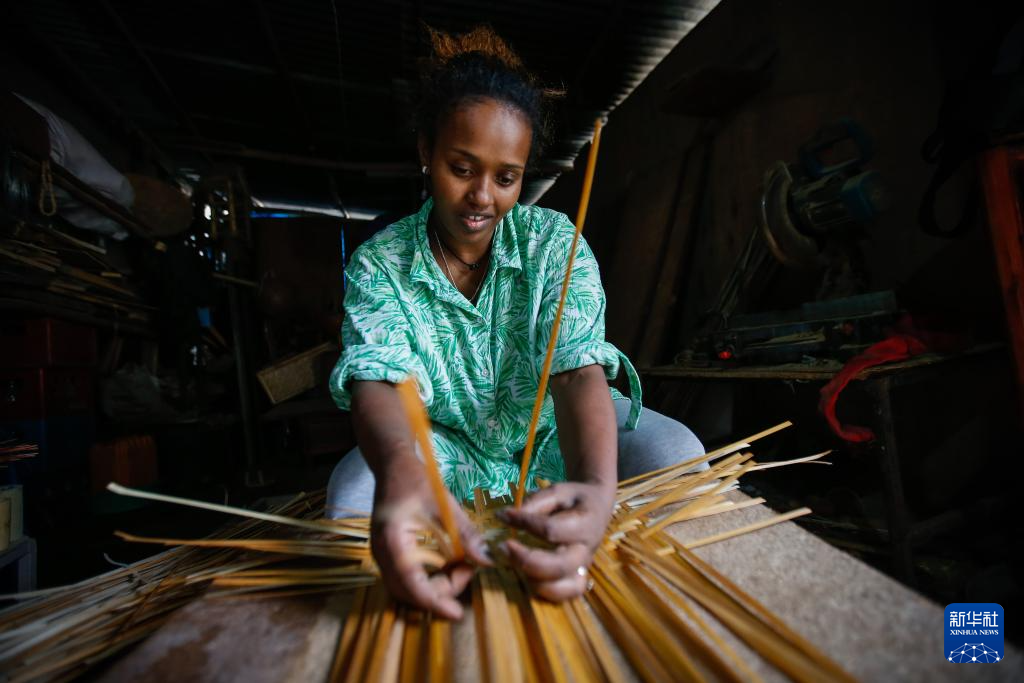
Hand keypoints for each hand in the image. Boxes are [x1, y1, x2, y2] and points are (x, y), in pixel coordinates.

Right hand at [371, 459, 490, 618]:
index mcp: (393, 541)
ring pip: (409, 588)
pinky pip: (410, 578)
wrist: (394, 467)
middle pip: (409, 593)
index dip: (435, 602)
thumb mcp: (445, 505)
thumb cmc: (417, 481)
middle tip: (468, 572)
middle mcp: (383, 554)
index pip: (412, 585)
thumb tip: (486, 561)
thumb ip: (464, 535)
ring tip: (462, 565)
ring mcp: (384, 556)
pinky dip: (431, 577)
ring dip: (437, 585)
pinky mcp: (391, 555)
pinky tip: (451, 562)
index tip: (457, 613)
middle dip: (440, 592)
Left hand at [497, 481, 614, 600]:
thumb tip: (508, 517)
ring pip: (564, 588)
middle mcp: (586, 550)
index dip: (525, 523)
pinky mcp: (577, 578)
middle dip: (527, 559)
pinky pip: (564, 595)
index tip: (504, 514)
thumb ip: (535, 503)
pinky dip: (544, 591)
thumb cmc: (574, 499)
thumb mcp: (557, 491)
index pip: (552, 530)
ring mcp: (583, 567)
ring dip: (534, 579)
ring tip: (514, 561)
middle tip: (504, 546)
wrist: (596, 507)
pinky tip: (527, 574)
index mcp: (586, 523)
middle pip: (559, 566)